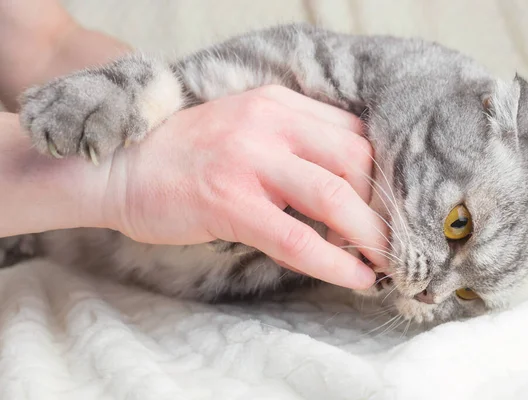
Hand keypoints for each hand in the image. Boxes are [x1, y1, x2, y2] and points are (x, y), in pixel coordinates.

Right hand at [100, 86, 388, 288]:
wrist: (120, 166)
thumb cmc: (187, 155)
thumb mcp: (247, 129)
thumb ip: (295, 146)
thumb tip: (346, 190)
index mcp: (280, 103)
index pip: (356, 135)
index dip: (383, 177)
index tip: (391, 208)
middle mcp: (270, 122)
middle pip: (357, 161)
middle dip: (384, 207)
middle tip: (395, 239)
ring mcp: (249, 159)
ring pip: (334, 196)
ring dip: (370, 235)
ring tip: (386, 264)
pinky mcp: (229, 200)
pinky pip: (296, 236)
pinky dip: (333, 261)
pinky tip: (355, 278)